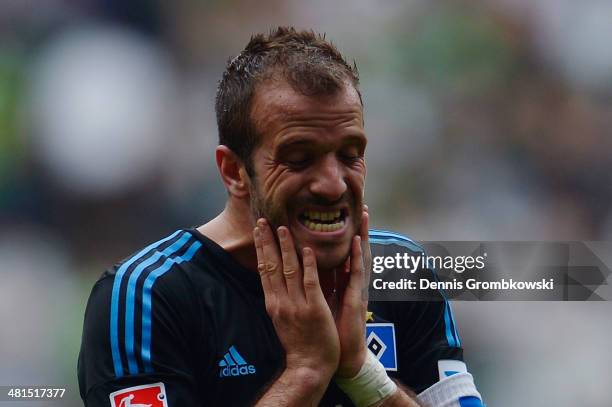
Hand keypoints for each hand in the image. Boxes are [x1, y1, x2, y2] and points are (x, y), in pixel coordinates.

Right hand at [253, 219, 339, 381]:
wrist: (309, 366)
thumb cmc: (298, 343)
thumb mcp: (281, 319)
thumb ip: (279, 298)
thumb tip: (274, 280)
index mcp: (273, 303)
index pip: (264, 271)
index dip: (260, 249)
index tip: (258, 231)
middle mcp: (281, 302)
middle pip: (271, 267)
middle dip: (267, 242)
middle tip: (263, 221)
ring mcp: (297, 305)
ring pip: (289, 270)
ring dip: (286, 248)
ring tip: (283, 228)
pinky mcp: (314, 309)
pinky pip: (310, 283)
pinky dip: (308, 265)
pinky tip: (307, 250)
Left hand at [335, 209, 370, 377]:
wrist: (339, 356)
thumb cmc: (330, 330)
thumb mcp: (322, 302)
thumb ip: (320, 285)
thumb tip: (308, 268)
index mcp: (342, 284)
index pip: (344, 254)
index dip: (346, 236)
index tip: (345, 217)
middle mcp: (351, 284)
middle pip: (356, 252)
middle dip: (360, 230)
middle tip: (364, 207)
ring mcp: (356, 291)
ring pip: (361, 258)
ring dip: (363, 236)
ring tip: (365, 216)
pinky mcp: (356, 300)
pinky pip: (357, 275)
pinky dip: (358, 257)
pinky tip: (358, 242)